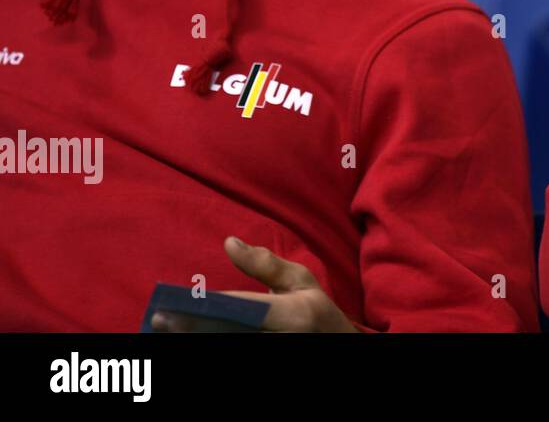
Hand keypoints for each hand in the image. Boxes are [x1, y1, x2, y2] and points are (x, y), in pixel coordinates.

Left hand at [151, 236, 359, 332]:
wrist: (335, 342)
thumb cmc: (314, 310)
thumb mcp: (301, 280)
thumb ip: (265, 264)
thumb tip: (229, 242)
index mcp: (293, 315)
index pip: (241, 311)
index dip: (205, 308)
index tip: (173, 305)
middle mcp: (280, 339)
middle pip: (226, 334)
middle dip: (190, 327)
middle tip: (159, 320)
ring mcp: (272, 351)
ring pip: (226, 344)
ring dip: (194, 337)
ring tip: (165, 330)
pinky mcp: (265, 359)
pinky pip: (232, 350)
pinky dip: (210, 342)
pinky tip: (187, 336)